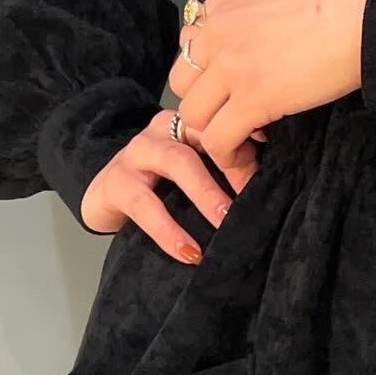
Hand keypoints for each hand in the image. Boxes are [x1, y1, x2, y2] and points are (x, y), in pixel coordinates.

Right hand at [79, 109, 260, 260]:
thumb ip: (224, 171)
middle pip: (204, 136)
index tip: (272, 174)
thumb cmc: (158, 187)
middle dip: (233, 165)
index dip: (247, 145)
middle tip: (253, 197)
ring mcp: (135, 153)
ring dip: (206, 193)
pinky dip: (168, 230)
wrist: (103, 197)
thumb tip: (270, 188)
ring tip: (225, 222)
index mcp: (187, 123)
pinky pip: (144, 204)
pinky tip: (187, 252)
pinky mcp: (115, 183)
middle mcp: (162, 129)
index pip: (222, 123)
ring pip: (177, 161)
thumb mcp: (194, 174)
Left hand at [167, 0, 375, 178]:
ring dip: (214, 131)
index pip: (193, 41)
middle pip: (182, 79)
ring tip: (244, 139)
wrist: (367, 14)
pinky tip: (249, 157)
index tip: (235, 89)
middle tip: (235, 115)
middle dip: (205, 102)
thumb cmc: (348, 2)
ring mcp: (230, 62)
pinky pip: (218, 139)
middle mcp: (218, 26)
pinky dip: (229, 158)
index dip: (210, 72)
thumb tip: (265, 48)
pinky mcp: (252, 96)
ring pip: (192, 113)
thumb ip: (260, 15)